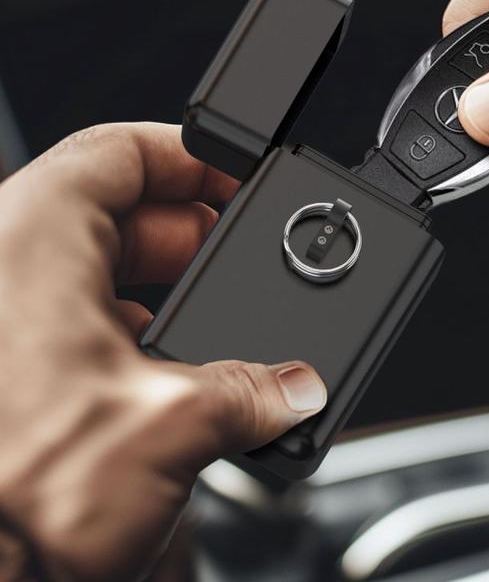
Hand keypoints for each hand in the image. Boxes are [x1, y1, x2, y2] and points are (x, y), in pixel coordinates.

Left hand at [0, 123, 326, 580]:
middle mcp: (7, 268)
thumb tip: (295, 386)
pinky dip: (133, 332)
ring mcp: (8, 319)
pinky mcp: (13, 367)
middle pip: (116, 212)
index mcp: (29, 241)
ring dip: (166, 292)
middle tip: (246, 264)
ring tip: (218, 326)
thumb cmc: (4, 501)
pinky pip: (82, 319)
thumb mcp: (163, 429)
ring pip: (101, 269)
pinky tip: (170, 374)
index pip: (117, 150)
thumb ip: (249, 393)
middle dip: (193, 236)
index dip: (191, 156)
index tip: (240, 179)